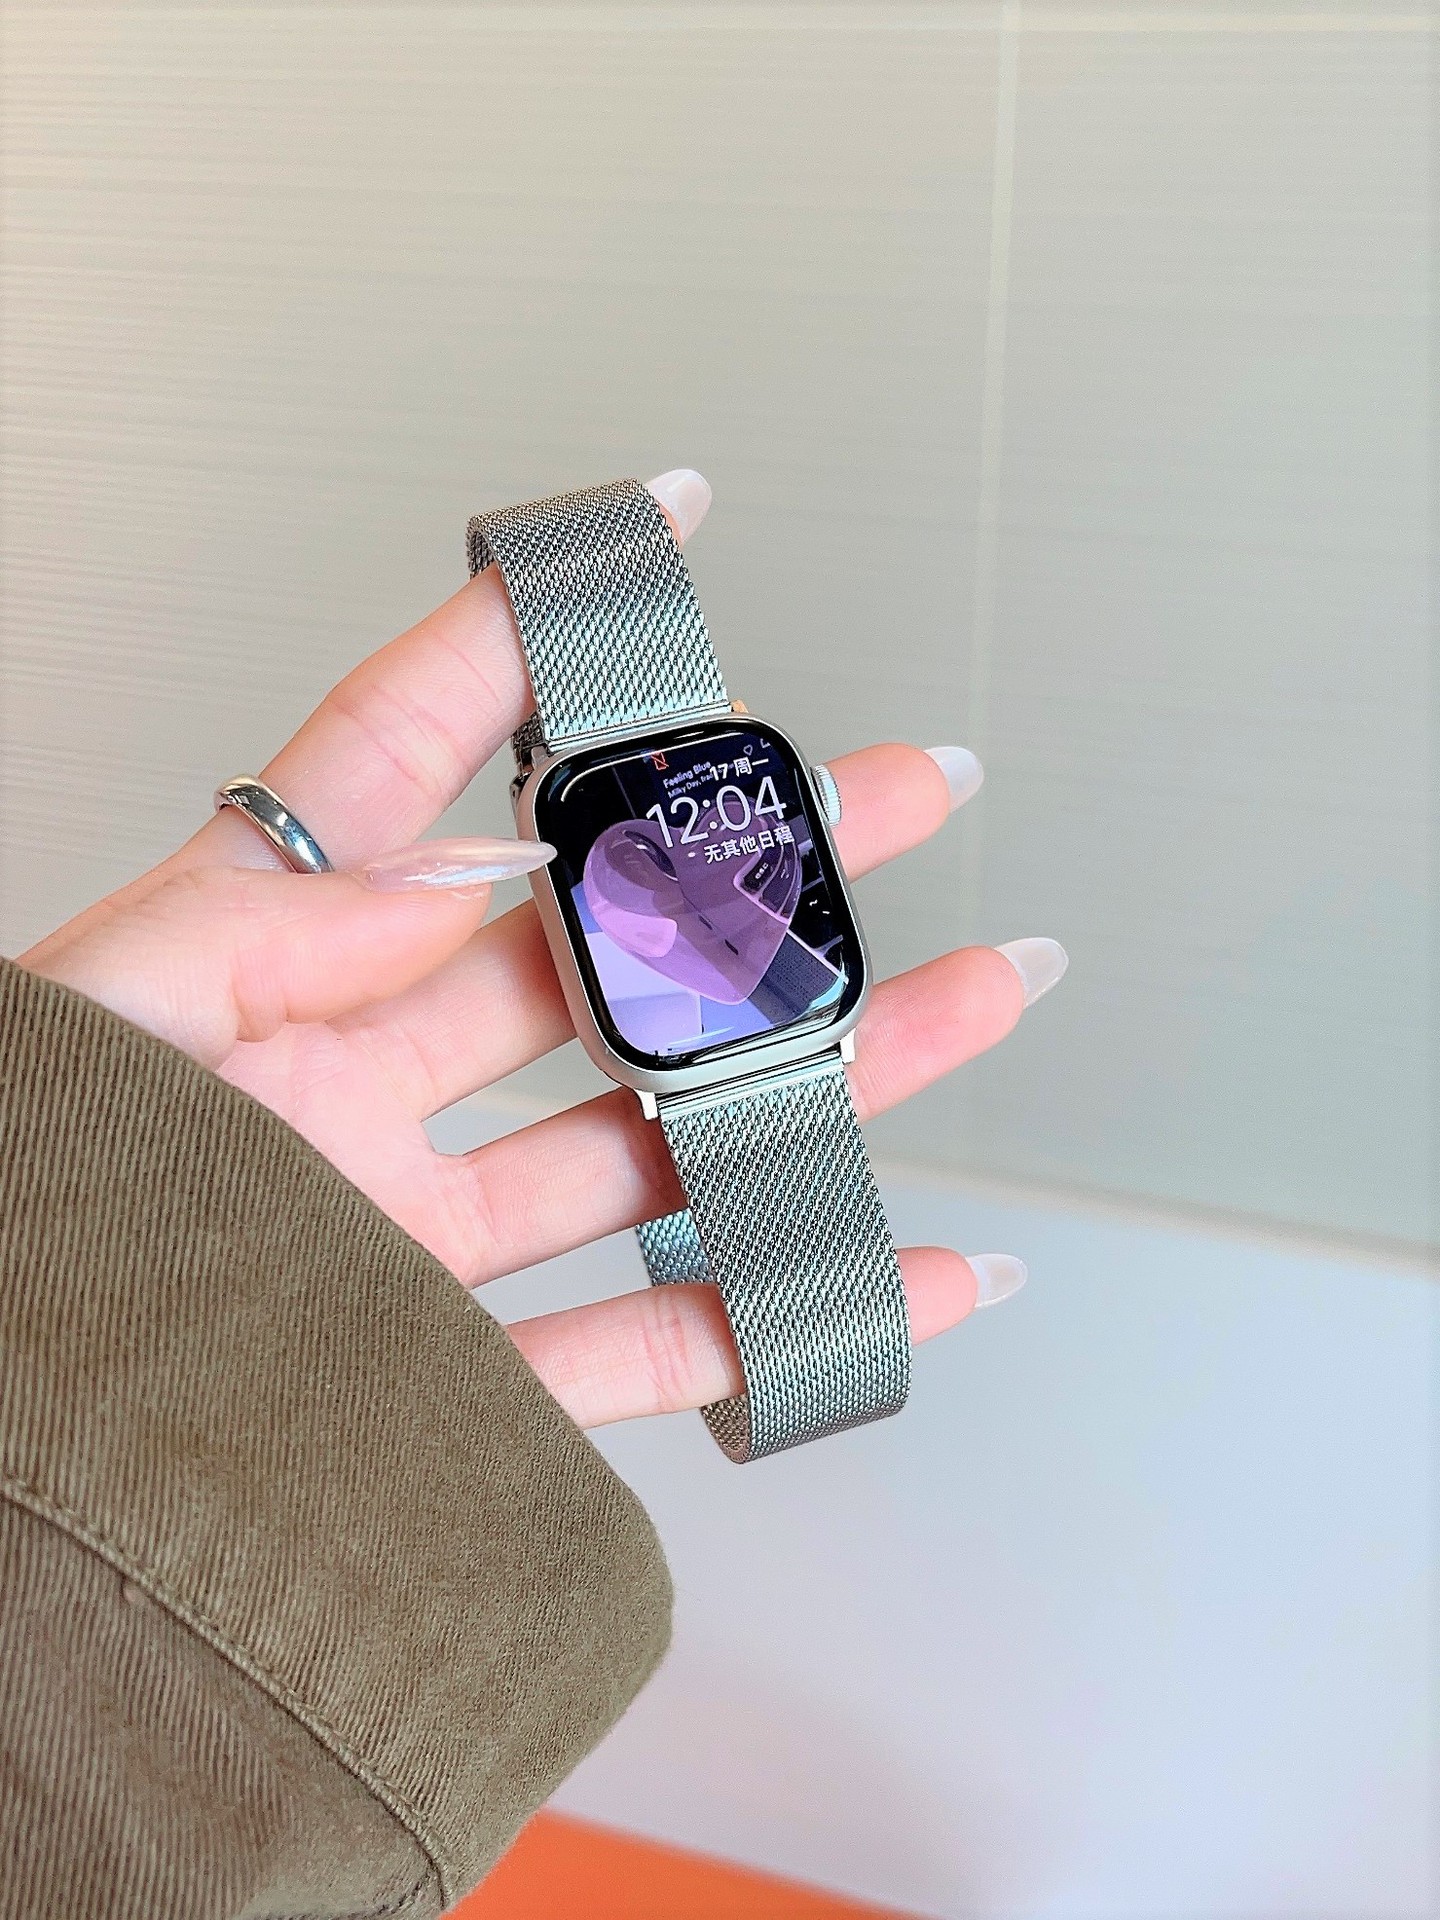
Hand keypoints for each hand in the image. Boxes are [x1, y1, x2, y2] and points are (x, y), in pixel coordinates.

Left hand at [20, 473, 1064, 1428]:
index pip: (395, 763)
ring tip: (965, 1002)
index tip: (656, 536)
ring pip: (662, 1137)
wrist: (5, 1474)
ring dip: (825, 1075)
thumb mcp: (97, 1024)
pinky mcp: (445, 1382)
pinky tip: (889, 1273)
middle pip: (598, 954)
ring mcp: (413, 1236)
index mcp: (254, 973)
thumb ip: (262, 923)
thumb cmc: (13, 1227)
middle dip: (757, 868)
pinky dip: (775, 1316)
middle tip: (888, 799)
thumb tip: (458, 857)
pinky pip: (640, 1348)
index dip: (518, 642)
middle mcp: (354, 1090)